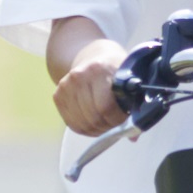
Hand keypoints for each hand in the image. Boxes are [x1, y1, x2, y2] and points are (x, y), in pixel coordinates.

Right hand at [46, 20, 122, 137]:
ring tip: (107, 124)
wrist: (92, 56)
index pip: (105, 106)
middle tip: (117, 124)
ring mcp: (66, 86)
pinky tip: (95, 123)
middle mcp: (78, 76)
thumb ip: (134, 104)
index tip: (125, 120)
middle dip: (108, 127)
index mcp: (99, 69)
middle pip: (93, 117)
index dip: (117, 119)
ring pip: (82, 124)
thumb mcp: (129, 78)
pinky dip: (85, 129)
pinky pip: (72, 124)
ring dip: (97, 130)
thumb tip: (133, 136)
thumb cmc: (114, 70)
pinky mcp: (58, 95)